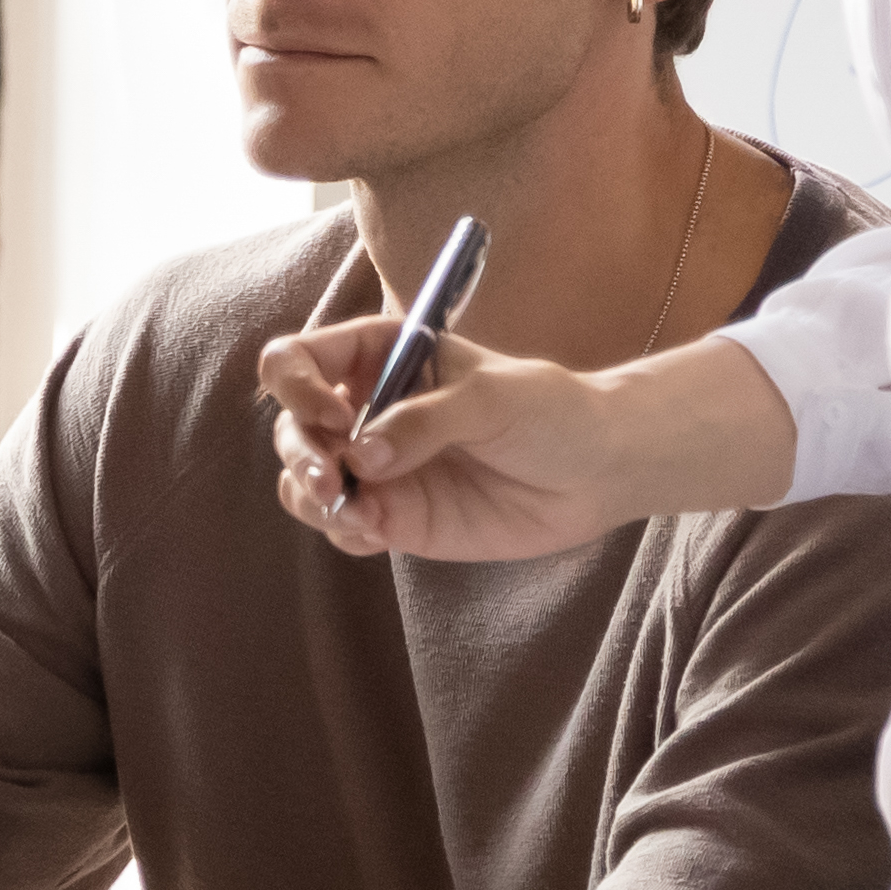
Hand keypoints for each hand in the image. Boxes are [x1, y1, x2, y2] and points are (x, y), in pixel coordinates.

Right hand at [257, 314, 630, 561]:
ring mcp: (377, 467)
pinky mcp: (395, 517)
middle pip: (291, 426)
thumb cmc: (552, 411)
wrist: (599, 471)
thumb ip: (424, 420)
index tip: (336, 417)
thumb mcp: (491, 397)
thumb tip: (361, 457)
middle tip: (333, 482)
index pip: (299, 359)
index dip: (297, 386)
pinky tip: (378, 534)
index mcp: (380, 356)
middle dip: (301, 454)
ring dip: (311, 497)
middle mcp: (366, 409)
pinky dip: (344, 531)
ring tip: (359, 513)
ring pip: (302, 481)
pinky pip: (340, 526)